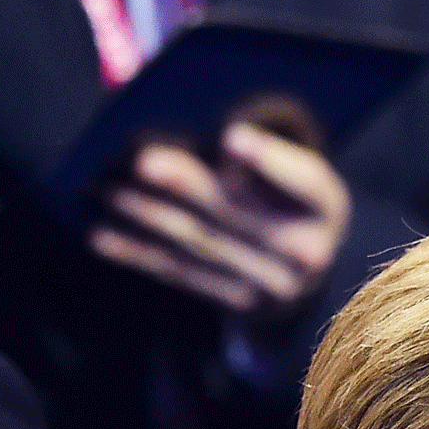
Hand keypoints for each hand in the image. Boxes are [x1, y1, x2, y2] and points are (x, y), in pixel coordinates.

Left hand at [91, 125, 351, 321]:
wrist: (304, 276)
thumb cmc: (287, 198)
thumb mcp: (291, 170)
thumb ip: (255, 143)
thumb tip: (191, 125)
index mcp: (326, 206)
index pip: (306, 180)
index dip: (270, 160)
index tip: (229, 136)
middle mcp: (306, 252)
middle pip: (237, 212)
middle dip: (185, 184)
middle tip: (142, 160)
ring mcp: (268, 286)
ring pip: (198, 243)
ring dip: (146, 214)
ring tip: (106, 188)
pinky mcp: (232, 304)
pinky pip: (178, 274)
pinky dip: (137, 252)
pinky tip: (101, 234)